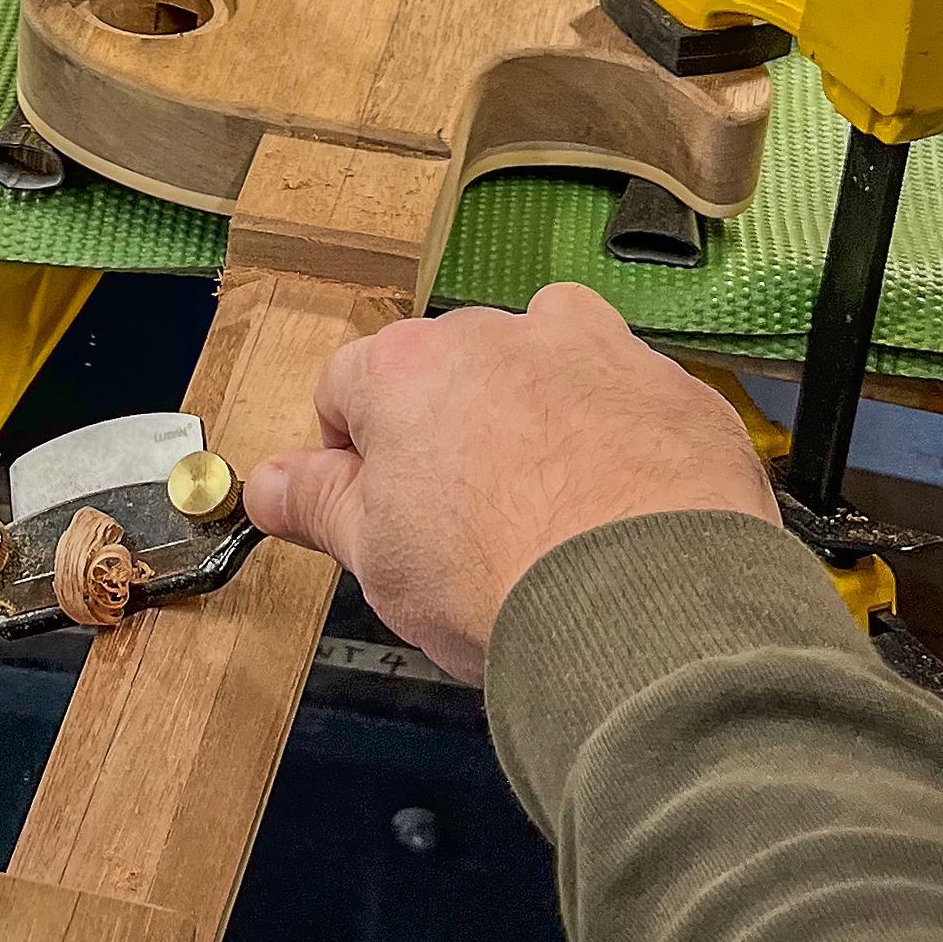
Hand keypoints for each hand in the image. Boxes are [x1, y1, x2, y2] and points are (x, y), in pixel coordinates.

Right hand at [245, 283, 779, 683]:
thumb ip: (316, 503)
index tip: (370, 503)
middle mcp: (500, 336)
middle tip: (462, 524)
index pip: (346, 387)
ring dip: (538, 414)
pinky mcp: (673, 387)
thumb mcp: (374, 554)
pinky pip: (629, 400)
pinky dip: (620, 439)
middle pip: (450, 372)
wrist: (648, 605)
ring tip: (549, 509)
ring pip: (545, 367)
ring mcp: (595, 352)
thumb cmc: (504, 576)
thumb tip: (269, 484)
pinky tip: (618, 511)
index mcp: (407, 367)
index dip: (350, 454)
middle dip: (449, 432)